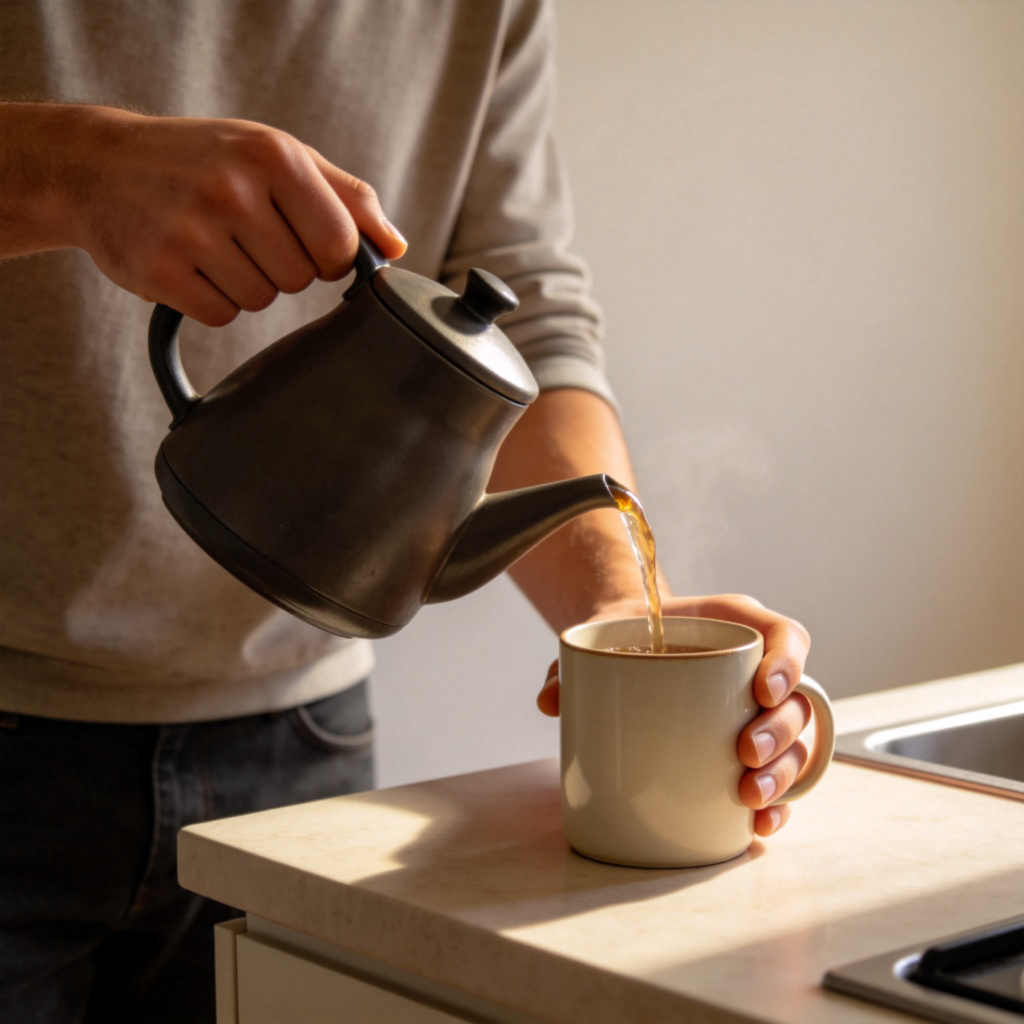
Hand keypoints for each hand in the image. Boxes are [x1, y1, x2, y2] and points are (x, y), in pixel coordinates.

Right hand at [7, 103, 406, 324]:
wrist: (97, 164)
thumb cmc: (204, 160)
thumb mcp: (276, 155)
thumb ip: (346, 197)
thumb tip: (396, 247)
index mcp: (274, 156)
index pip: (341, 243)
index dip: (330, 256)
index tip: (305, 241)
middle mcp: (233, 189)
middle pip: (300, 278)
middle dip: (281, 266)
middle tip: (243, 234)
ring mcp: (192, 230)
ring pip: (261, 300)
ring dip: (244, 284)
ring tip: (212, 243)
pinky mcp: (159, 270)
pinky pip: (221, 315)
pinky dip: (210, 299)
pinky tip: (188, 263)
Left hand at [537, 593, 812, 837]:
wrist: (628, 643)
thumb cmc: (626, 635)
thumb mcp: (602, 636)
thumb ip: (574, 660)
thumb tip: (550, 699)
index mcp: (738, 627)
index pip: (786, 636)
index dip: (786, 663)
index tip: (761, 690)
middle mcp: (760, 670)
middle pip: (796, 700)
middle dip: (779, 733)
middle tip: (744, 754)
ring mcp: (760, 714)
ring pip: (796, 743)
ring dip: (782, 773)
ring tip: (749, 796)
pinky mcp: (750, 751)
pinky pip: (780, 777)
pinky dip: (777, 803)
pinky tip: (758, 824)